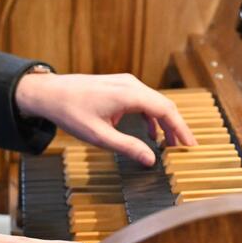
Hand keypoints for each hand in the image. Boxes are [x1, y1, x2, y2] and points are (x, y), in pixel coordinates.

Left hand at [15, 72, 196, 165]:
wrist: (50, 93)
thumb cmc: (71, 112)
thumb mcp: (99, 136)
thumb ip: (127, 147)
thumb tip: (151, 159)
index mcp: (130, 95)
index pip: (166, 110)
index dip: (181, 129)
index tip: (191, 146)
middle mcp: (131, 85)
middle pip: (164, 105)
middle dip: (177, 127)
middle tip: (186, 148)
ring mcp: (126, 83)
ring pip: (155, 102)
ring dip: (164, 122)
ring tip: (170, 144)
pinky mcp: (119, 86)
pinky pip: (144, 101)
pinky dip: (152, 116)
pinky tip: (150, 133)